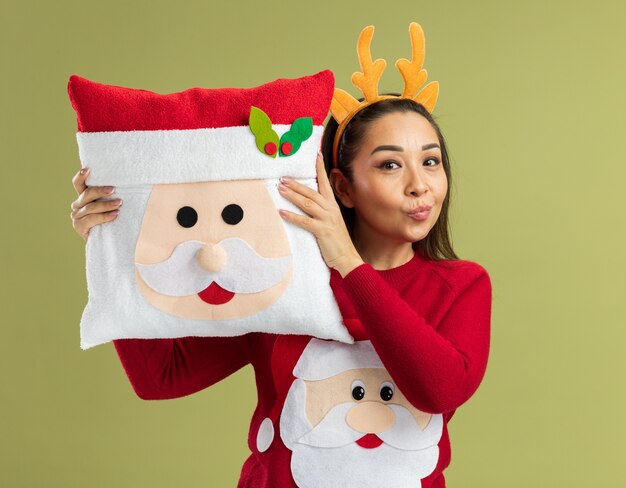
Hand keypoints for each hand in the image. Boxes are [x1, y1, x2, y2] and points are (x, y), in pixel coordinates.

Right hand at [70, 168, 121, 239]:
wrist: (112, 240)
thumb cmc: (115, 218)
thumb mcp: (114, 204)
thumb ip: (113, 193)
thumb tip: (129, 177)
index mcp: (84, 196)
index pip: (78, 183)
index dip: (81, 176)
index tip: (87, 169)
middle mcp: (78, 204)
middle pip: (86, 194)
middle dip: (100, 191)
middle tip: (113, 189)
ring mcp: (77, 216)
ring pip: (90, 207)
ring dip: (106, 205)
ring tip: (119, 204)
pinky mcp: (79, 226)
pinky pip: (91, 219)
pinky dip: (103, 216)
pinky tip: (114, 215)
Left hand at [278, 153, 363, 276]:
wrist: (347, 257)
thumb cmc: (337, 240)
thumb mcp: (331, 221)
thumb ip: (322, 210)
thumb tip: (309, 201)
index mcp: (333, 205)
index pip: (326, 183)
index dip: (320, 168)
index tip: (316, 154)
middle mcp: (330, 209)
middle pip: (311, 192)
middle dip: (296, 184)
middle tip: (283, 178)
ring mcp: (327, 219)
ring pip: (307, 203)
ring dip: (292, 195)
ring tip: (280, 189)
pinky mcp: (322, 230)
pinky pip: (304, 221)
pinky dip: (292, 216)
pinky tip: (282, 212)